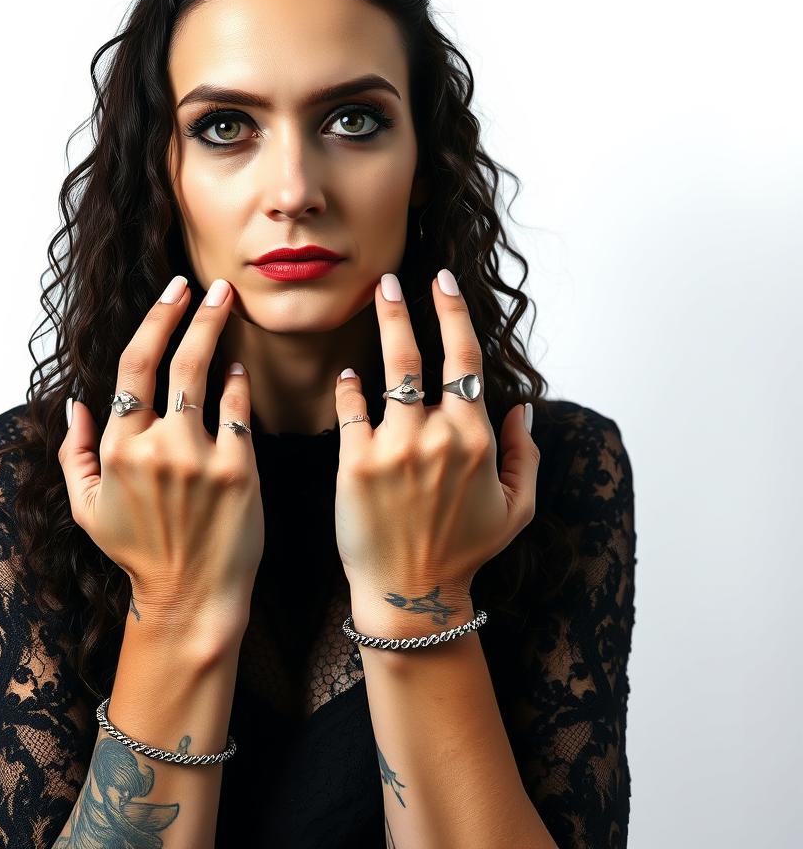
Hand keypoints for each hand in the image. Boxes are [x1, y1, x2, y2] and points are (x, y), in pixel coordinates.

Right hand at [57, 276, 263, 644]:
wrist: (189, 597)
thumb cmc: (138, 553)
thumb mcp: (86, 509)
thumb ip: (73, 454)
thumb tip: (73, 406)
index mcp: (116, 449)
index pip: (131, 368)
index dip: (153, 323)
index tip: (172, 294)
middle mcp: (154, 446)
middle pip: (172, 361)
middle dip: (190, 312)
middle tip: (211, 285)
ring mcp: (197, 457)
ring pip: (205, 375)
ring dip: (216, 331)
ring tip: (228, 302)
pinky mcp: (238, 470)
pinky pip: (239, 411)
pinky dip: (239, 384)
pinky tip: (239, 369)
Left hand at [333, 270, 538, 630]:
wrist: (411, 597)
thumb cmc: (464, 553)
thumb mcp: (517, 509)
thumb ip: (526, 455)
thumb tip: (525, 408)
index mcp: (477, 439)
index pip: (467, 360)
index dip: (454, 314)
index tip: (443, 284)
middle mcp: (438, 436)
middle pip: (423, 355)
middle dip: (409, 307)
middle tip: (393, 278)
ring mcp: (395, 447)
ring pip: (389, 371)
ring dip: (383, 327)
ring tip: (375, 296)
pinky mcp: (355, 464)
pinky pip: (352, 410)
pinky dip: (349, 388)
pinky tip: (348, 377)